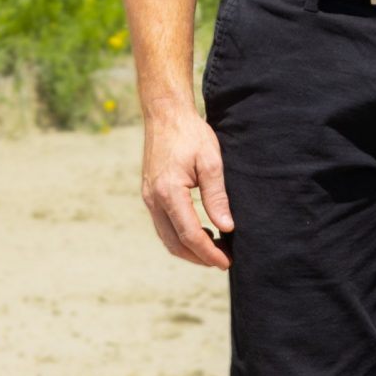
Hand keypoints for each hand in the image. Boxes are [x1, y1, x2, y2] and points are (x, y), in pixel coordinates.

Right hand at [141, 100, 233, 269]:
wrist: (165, 113)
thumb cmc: (190, 133)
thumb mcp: (211, 161)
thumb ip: (217, 196)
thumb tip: (227, 227)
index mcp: (169, 192)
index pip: (190, 235)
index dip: (209, 253)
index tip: (227, 262)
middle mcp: (153, 199)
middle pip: (175, 243)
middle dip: (199, 257)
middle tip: (223, 261)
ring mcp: (148, 198)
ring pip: (167, 237)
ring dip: (189, 249)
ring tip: (214, 249)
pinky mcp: (149, 194)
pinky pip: (163, 225)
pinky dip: (180, 235)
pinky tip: (199, 230)